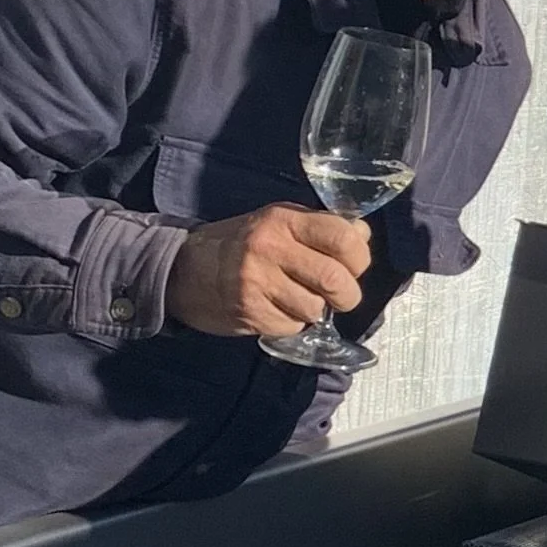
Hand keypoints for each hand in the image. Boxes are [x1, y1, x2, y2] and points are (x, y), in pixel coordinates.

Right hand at [165, 205, 369, 337]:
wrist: (184, 270)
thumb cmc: (240, 245)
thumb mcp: (277, 222)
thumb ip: (320, 228)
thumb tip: (362, 236)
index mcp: (283, 220)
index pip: (342, 236)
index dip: (360, 256)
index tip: (355, 265)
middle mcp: (270, 248)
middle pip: (335, 279)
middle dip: (348, 294)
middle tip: (341, 295)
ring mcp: (257, 283)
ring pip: (315, 309)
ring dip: (315, 310)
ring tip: (298, 298)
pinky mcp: (250, 313)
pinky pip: (293, 326)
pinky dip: (292, 323)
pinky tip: (276, 308)